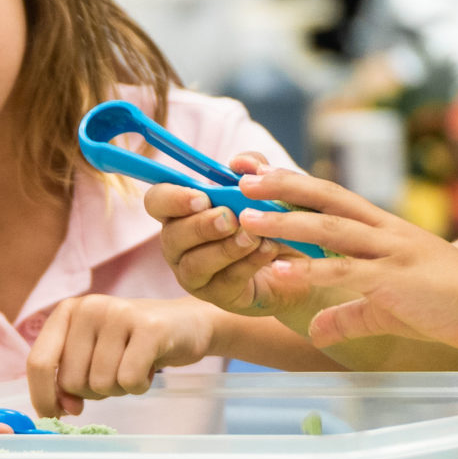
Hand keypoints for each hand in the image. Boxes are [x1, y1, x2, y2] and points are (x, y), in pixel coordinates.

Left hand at [26, 294, 221, 415]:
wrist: (187, 324)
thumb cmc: (134, 344)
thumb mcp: (93, 354)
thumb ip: (68, 378)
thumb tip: (60, 409)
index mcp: (68, 312)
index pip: (38, 362)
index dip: (43, 396)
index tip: (57, 414)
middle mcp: (89, 307)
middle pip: (71, 381)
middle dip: (94, 392)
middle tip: (116, 374)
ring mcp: (119, 314)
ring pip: (101, 384)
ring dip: (120, 388)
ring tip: (135, 366)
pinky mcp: (150, 328)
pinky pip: (129, 381)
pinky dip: (139, 386)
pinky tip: (149, 368)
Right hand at [144, 151, 284, 315]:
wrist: (300, 260)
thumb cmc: (270, 219)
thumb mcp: (265, 188)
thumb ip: (253, 169)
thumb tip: (240, 162)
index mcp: (181, 212)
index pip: (157, 201)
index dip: (172, 199)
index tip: (202, 197)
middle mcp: (179, 244)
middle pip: (172, 236)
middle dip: (202, 226)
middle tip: (230, 218)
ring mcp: (195, 274)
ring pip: (194, 264)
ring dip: (225, 248)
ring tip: (254, 236)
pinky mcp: (218, 296)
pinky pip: (225, 282)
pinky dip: (247, 263)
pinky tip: (268, 250)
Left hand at [231, 169, 457, 349]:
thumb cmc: (446, 301)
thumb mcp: (388, 305)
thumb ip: (349, 314)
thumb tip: (317, 331)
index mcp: (382, 228)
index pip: (331, 195)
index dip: (294, 182)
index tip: (257, 171)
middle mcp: (383, 232)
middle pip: (326, 199)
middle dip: (282, 188)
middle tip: (241, 179)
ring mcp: (390, 255)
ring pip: (331, 231)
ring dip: (286, 224)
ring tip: (247, 220)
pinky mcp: (395, 283)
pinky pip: (347, 276)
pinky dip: (312, 272)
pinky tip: (281, 271)